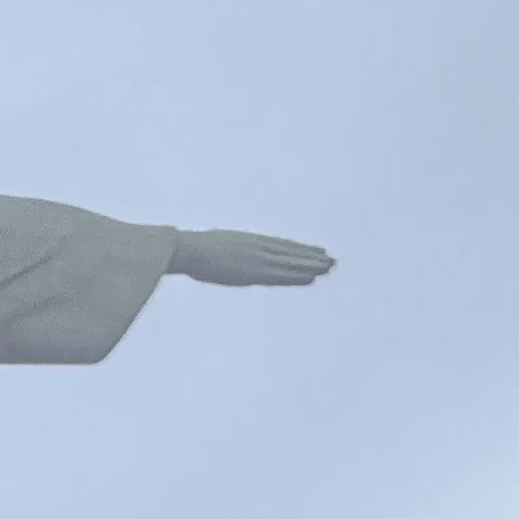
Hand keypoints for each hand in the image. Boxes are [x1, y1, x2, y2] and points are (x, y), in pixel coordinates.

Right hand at [168, 229, 334, 288]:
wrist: (187, 248)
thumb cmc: (191, 249)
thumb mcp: (211, 248)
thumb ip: (222, 252)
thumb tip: (216, 255)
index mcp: (249, 241)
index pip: (280, 246)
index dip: (299, 250)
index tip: (315, 251)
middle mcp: (257, 247)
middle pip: (290, 253)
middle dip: (312, 257)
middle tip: (332, 261)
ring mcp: (256, 258)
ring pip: (290, 262)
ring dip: (312, 265)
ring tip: (330, 267)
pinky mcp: (252, 270)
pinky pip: (280, 274)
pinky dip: (297, 275)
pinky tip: (312, 277)